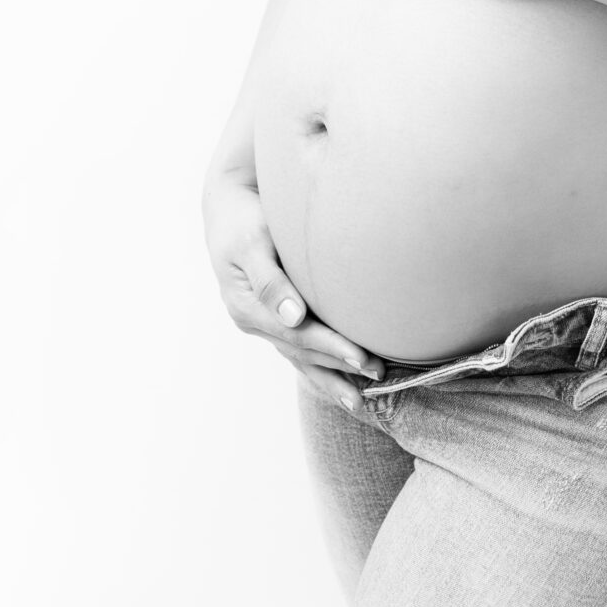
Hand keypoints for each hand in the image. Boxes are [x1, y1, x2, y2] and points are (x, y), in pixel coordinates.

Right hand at [202, 171, 382, 413]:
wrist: (228, 204)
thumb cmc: (242, 219)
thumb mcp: (250, 244)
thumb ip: (270, 281)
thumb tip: (292, 316)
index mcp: (246, 306)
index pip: (295, 335)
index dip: (330, 347)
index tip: (362, 358)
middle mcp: (254, 321)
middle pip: (301, 350)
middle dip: (339, 366)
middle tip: (378, 375)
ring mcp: (264, 322)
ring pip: (300, 357)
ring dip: (331, 378)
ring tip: (361, 401)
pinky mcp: (275, 316)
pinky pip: (300, 348)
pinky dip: (322, 367)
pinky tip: (343, 382)